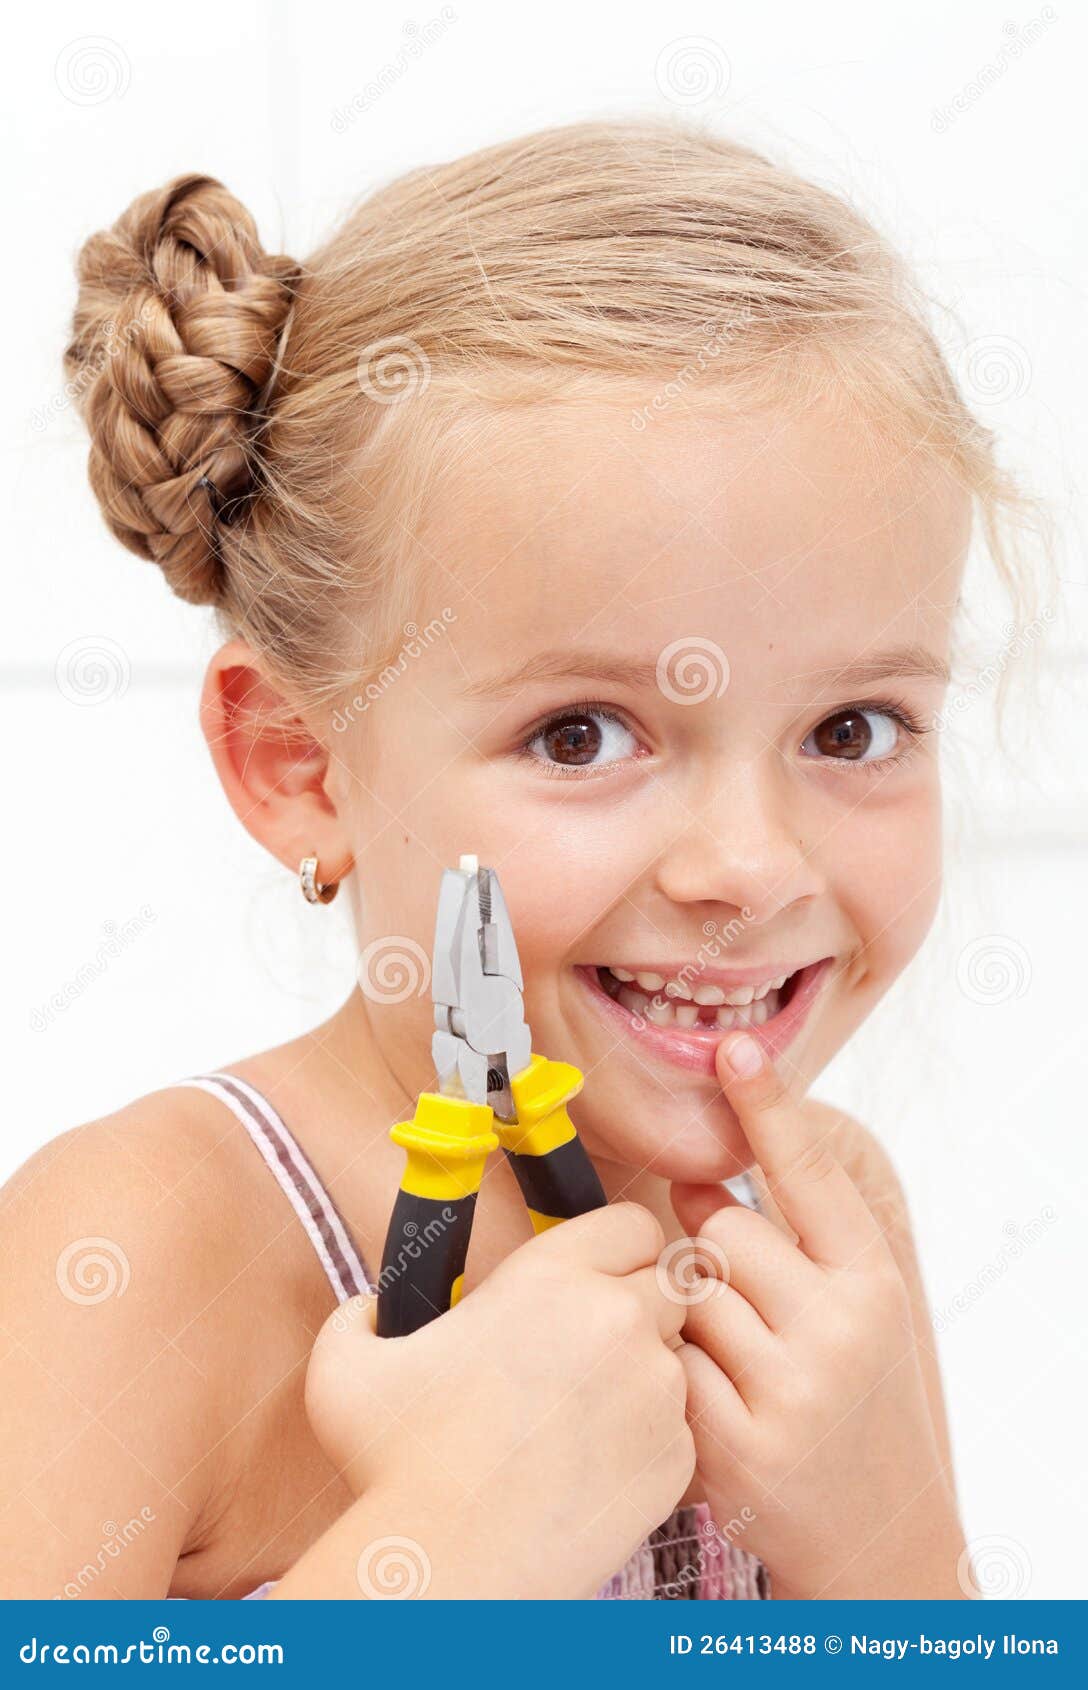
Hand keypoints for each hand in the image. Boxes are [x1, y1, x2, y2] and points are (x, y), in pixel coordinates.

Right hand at [304, 1201, 693, 1598]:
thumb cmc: (396, 1465)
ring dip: (642, 1373)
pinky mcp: (675, 1455)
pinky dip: (647, 1439)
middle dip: (638, 1306)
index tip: (588, 1282)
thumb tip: (371, 1307)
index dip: (615, 1251)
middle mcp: (619, 1318)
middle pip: (669, 1284)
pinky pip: (679, 1427)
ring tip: (578, 1418)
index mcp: (552, 1275)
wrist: (449, 1569)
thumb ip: (362, 1312)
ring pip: (675, 1357)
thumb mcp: (348, 1363)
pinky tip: (589, 1466)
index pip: (634, 1224)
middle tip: (585, 1351)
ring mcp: (656, 1390)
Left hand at [671, 1031, 966, 1600]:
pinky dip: (671, 1374)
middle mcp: (841, 1327)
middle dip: (707, 1252)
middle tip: (734, 1302)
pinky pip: (666, 1362)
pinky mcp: (738, 1444)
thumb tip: (697, 1182)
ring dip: (685, 1314)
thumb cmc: (853, 1403)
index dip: (768, 1104)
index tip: (733, 1046)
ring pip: (685, 1292)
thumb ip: (795, 1245)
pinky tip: (710, 1403)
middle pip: (721, 1230)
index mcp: (872, 1280)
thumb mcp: (856, 1313)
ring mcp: (791, 1388)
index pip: (810, 1173)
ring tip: (729, 1362)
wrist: (877, 1538)